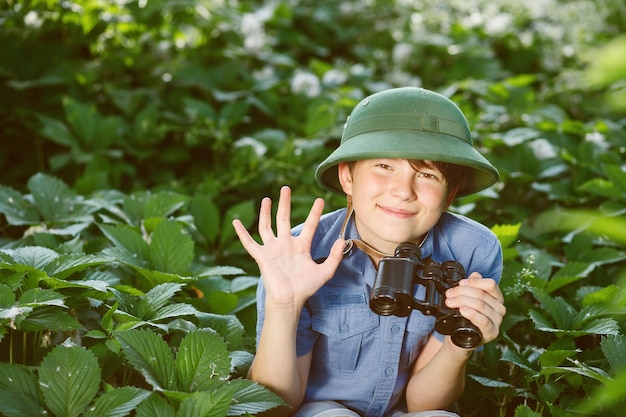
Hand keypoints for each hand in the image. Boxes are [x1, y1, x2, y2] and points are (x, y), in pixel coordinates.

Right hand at [232, 186, 344, 308]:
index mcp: (301, 247)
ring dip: (265, 213)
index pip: (309, 225)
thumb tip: (343, 240)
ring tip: (266, 199)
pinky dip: (241, 233)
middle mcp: (286, 245)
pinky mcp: (262, 256)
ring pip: (267, 226)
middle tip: (286, 188)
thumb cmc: (306, 288)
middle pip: (284, 219)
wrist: (290, 300)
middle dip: (285, 203)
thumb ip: (335, 256)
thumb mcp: (325, 272)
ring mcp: (273, 249)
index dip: (314, 213)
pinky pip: (249, 243)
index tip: (320, 200)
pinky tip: (235, 222)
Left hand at [444, 272, 505, 347]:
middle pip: (481, 294)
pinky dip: (472, 314)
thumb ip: (473, 285)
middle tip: (449, 294)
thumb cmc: (466, 317)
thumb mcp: (469, 299)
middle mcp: (499, 308)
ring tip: (450, 302)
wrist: (461, 338)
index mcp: (496, 297)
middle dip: (462, 292)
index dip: (473, 282)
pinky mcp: (492, 332)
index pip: (490, 284)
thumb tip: (474, 275)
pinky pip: (483, 320)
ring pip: (480, 305)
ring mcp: (497, 321)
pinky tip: (463, 310)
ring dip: (462, 301)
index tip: (460, 283)